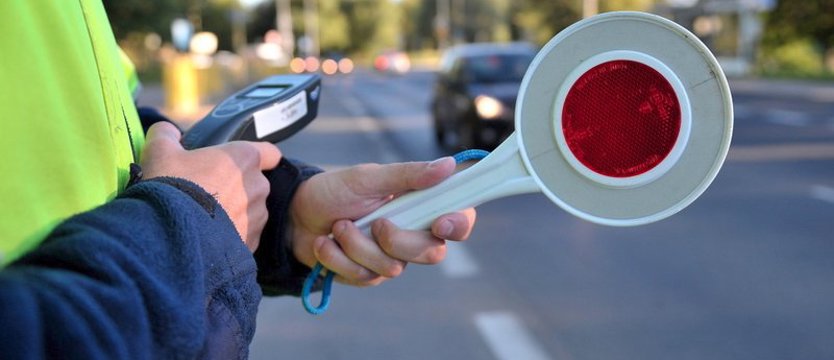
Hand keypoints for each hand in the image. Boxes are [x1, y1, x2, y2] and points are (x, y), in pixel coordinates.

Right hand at [140, 122, 281, 250]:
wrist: (170, 235)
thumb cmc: (170, 187)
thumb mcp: (159, 152)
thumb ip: (166, 134)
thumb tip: (168, 131)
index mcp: (244, 158)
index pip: (270, 153)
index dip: (261, 156)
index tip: (243, 163)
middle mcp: (258, 186)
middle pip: (256, 183)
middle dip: (238, 187)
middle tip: (210, 192)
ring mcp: (257, 216)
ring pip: (252, 210)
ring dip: (237, 212)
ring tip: (208, 219)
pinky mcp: (252, 242)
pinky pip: (246, 235)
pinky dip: (233, 235)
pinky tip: (210, 237)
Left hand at [290, 158, 476, 286]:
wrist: (294, 216)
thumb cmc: (333, 190)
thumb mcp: (369, 177)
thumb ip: (408, 175)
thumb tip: (449, 165)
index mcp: (420, 205)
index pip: (459, 220)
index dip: (459, 224)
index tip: (441, 222)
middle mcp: (412, 233)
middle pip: (432, 252)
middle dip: (397, 239)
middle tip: (375, 222)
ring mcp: (391, 257)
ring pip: (393, 267)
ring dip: (357, 245)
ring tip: (338, 226)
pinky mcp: (367, 275)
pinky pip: (365, 277)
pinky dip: (339, 258)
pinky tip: (326, 243)